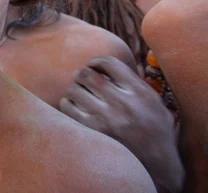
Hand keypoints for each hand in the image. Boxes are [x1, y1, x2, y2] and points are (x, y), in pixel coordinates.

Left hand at [59, 56, 183, 192]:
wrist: (157, 164)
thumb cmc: (155, 130)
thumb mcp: (155, 102)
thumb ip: (135, 82)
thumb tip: (108, 65)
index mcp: (139, 92)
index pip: (110, 63)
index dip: (97, 61)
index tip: (94, 65)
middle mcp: (122, 103)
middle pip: (88, 74)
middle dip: (83, 73)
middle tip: (84, 79)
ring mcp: (105, 118)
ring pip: (75, 89)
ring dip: (74, 88)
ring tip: (79, 92)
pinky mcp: (92, 132)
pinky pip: (67, 107)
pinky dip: (67, 102)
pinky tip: (74, 105)